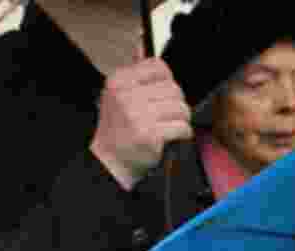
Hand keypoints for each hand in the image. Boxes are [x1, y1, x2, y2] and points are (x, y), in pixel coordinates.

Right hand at [90, 57, 191, 190]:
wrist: (110, 161)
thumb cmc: (118, 129)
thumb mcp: (117, 95)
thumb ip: (133, 74)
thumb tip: (141, 45)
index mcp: (119, 81)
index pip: (158, 66)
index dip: (168, 81)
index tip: (164, 94)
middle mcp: (127, 95)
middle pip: (173, 89)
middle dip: (177, 103)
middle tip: (170, 115)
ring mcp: (139, 115)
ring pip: (181, 108)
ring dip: (182, 119)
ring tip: (172, 125)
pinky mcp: (151, 134)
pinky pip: (182, 127)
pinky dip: (184, 133)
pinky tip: (175, 136)